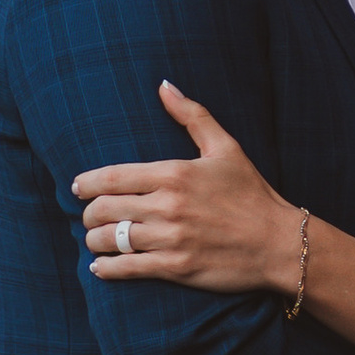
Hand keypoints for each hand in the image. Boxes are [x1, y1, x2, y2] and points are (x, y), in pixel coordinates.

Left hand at [77, 85, 298, 295]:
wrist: (278, 242)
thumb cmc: (251, 193)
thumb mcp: (225, 148)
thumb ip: (192, 115)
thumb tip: (164, 86)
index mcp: (175, 173)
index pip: (112, 177)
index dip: (86, 184)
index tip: (77, 187)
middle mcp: (168, 205)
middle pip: (104, 209)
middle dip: (89, 213)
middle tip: (89, 216)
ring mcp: (171, 239)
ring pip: (111, 239)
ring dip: (94, 240)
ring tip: (95, 240)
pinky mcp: (176, 268)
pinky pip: (127, 268)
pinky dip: (106, 269)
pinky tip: (101, 267)